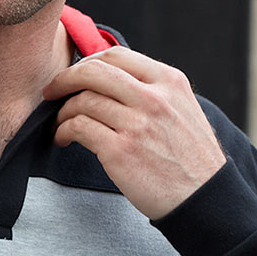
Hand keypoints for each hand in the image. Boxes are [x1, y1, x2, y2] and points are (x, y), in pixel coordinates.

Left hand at [43, 48, 224, 219]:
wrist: (205, 200)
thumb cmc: (190, 159)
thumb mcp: (183, 110)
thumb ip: (153, 91)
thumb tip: (110, 81)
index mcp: (170, 82)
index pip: (117, 56)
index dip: (87, 62)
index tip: (74, 75)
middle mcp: (154, 98)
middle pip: (94, 71)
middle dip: (65, 79)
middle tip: (51, 92)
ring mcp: (137, 124)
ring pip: (82, 101)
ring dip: (62, 112)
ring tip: (60, 124)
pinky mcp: (121, 150)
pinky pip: (78, 127)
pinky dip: (63, 131)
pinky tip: (63, 139)